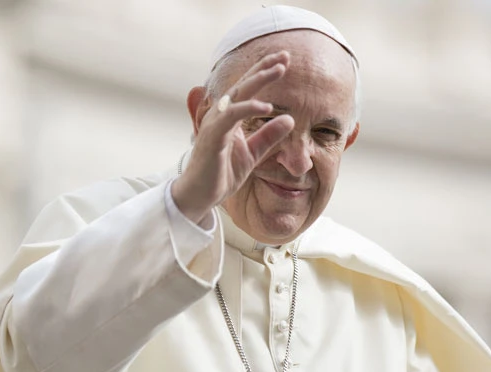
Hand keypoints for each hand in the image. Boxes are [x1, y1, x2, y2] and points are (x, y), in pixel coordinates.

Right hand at [172, 51, 294, 223]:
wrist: (201, 195)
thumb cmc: (221, 173)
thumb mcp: (253, 153)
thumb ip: (269, 136)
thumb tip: (289, 119)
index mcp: (229, 117)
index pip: (248, 89)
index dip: (264, 72)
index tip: (284, 60)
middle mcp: (220, 115)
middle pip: (244, 84)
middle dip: (264, 68)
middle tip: (285, 56)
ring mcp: (215, 123)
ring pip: (237, 94)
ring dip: (258, 80)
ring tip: (279, 70)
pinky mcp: (212, 136)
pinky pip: (231, 117)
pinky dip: (248, 108)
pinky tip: (267, 106)